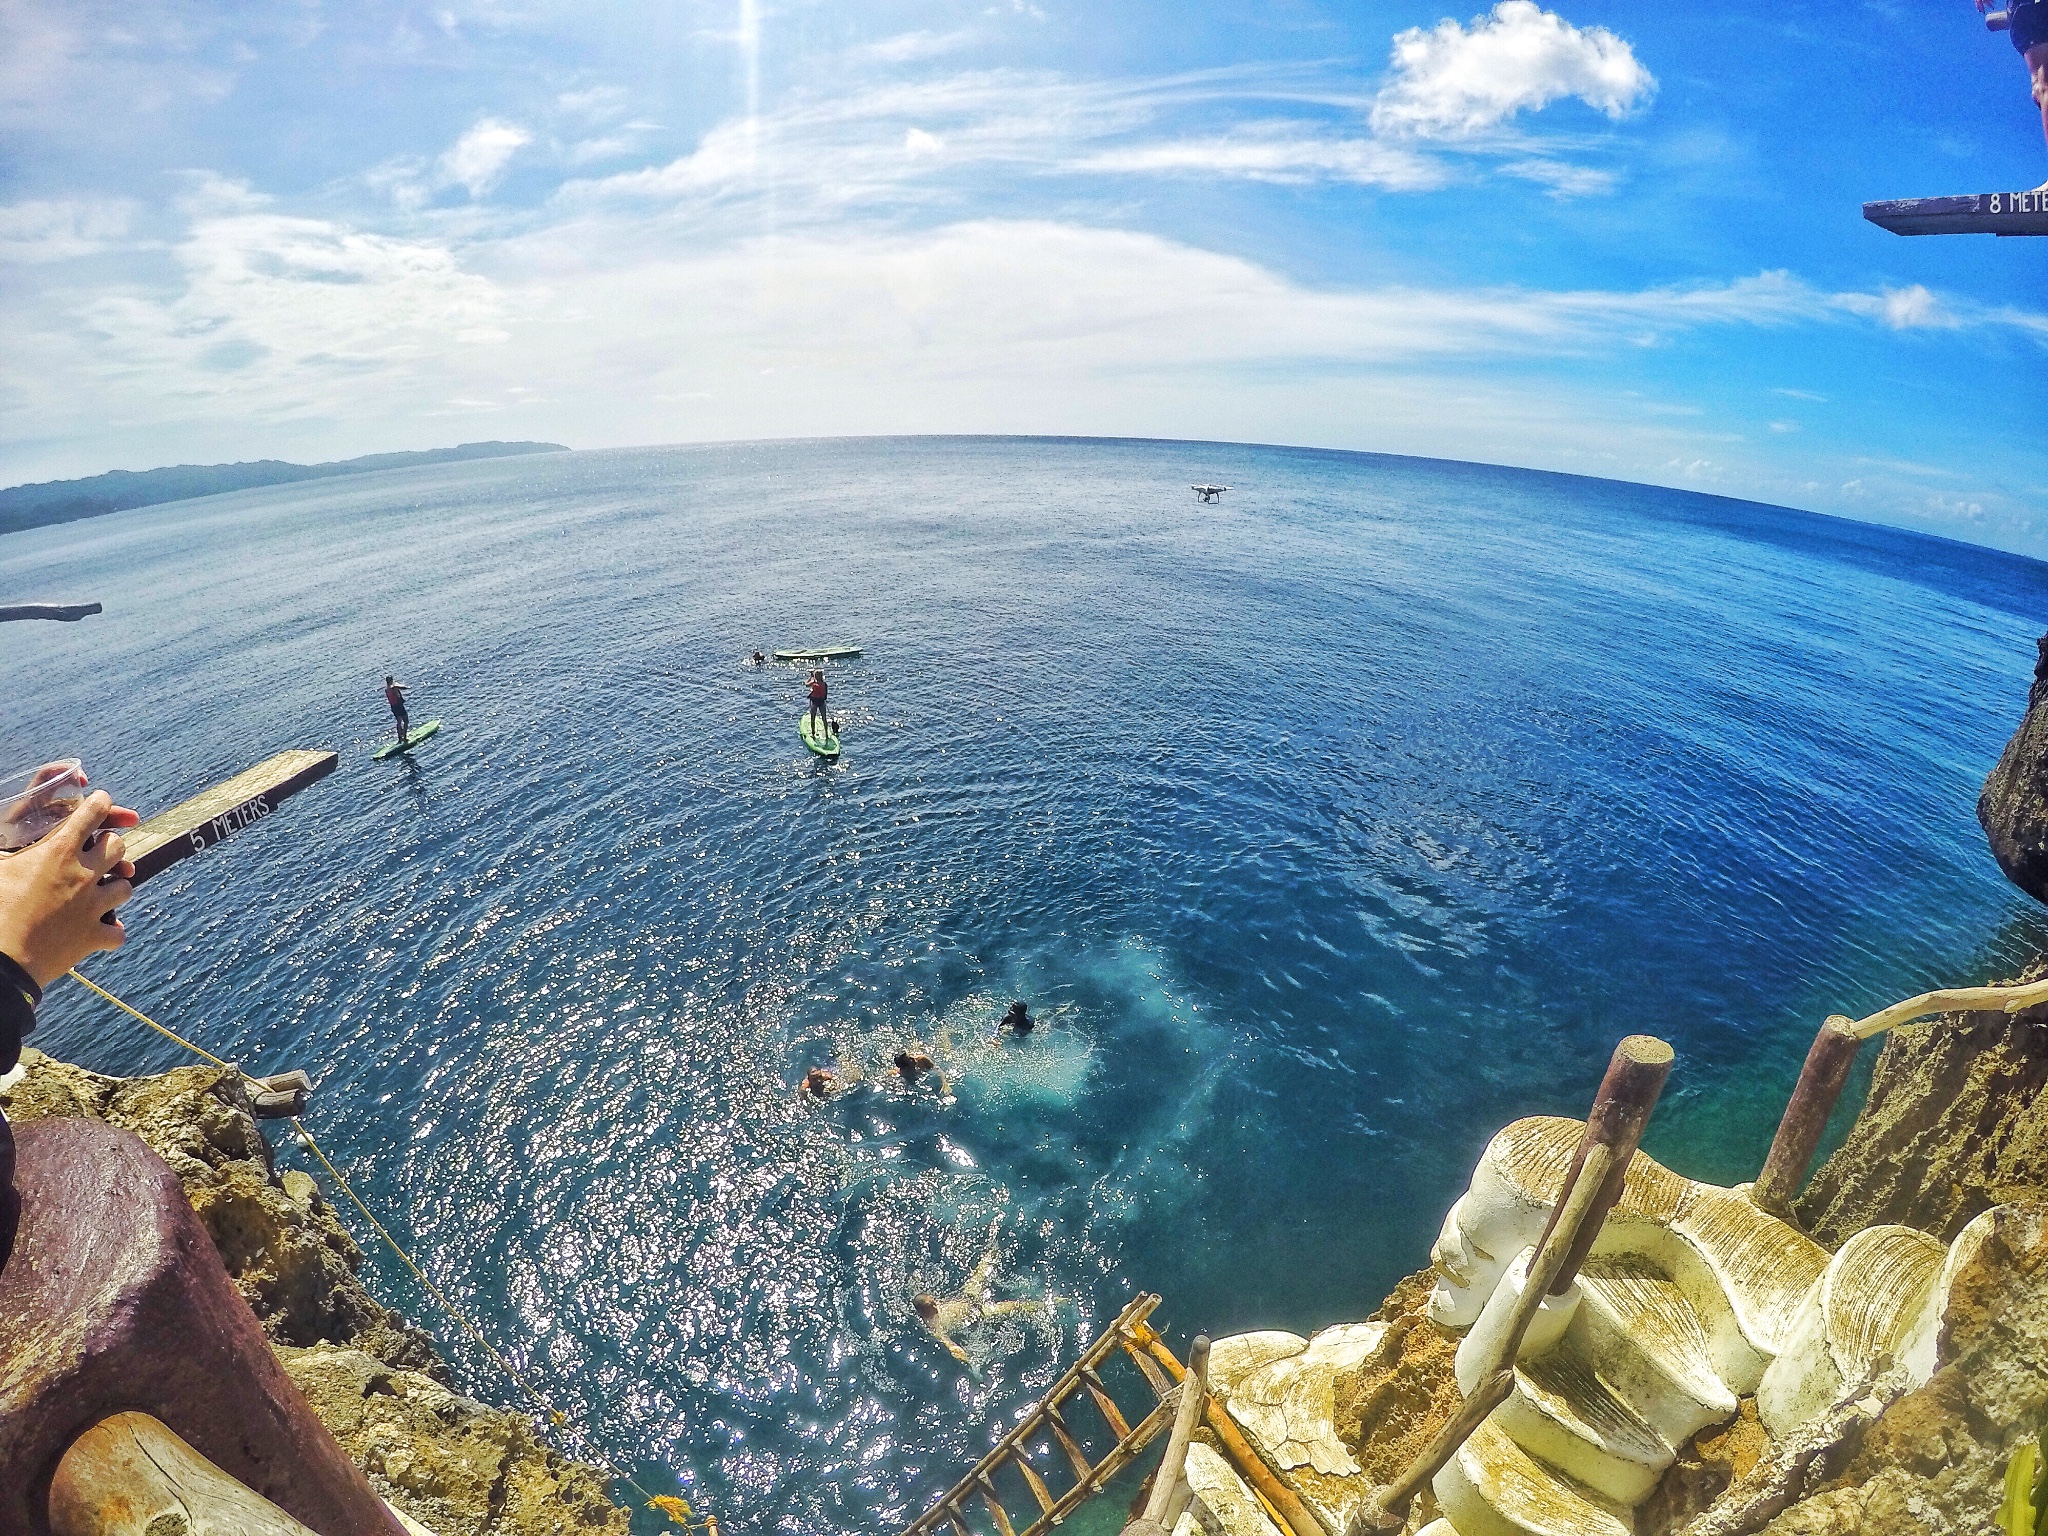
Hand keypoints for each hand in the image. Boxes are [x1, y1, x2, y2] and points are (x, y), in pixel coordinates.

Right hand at [0, 791, 138, 987]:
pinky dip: (110, 932)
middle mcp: (83, 874)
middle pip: (118, 846)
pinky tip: (100, 930)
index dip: (100, 804)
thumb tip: (4, 837)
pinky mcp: (93, 936)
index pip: (93, 813)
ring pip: (125, 886)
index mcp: (58, 851)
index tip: (101, 802)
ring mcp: (92, 906)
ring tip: (99, 892)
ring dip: (114, 887)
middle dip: (110, 847)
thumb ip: (5, 848)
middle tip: (96, 853)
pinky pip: (117, 932)